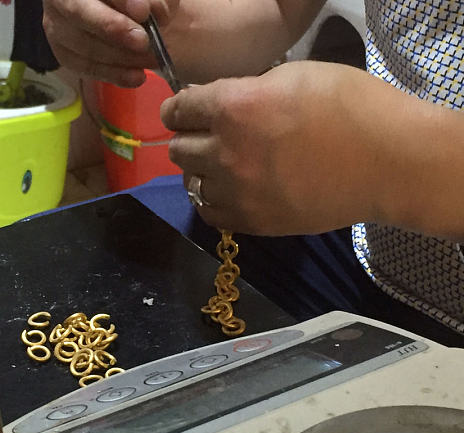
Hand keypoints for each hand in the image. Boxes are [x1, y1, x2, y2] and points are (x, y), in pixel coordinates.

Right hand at [43, 0, 177, 86]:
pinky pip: (85, 67)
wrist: (116, 12)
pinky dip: (113, 74)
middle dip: (115, 30)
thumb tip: (149, 11)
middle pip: (80, 14)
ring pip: (84, 46)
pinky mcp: (63, 53)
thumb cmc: (131, 0)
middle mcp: (58, 1)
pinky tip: (136, 77)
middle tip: (145, 42)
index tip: (143, 12)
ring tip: (152, 60)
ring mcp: (56, 27)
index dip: (120, 0)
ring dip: (121, 58)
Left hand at [162, 61, 391, 235]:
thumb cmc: (349, 106)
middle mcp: (225, 153)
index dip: (178, 109)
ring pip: (190, 183)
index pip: (177, 111)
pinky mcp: (252, 223)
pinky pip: (210, 213)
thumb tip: (216, 103)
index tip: (183, 111)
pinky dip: (214, 201)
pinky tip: (231, 191)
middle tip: (208, 136)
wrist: (389, 162)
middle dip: (189, 138)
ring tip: (225, 166)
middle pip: (177, 149)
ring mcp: (237, 192)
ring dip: (202, 172)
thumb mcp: (292, 77)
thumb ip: (245, 89)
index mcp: (233, 108)